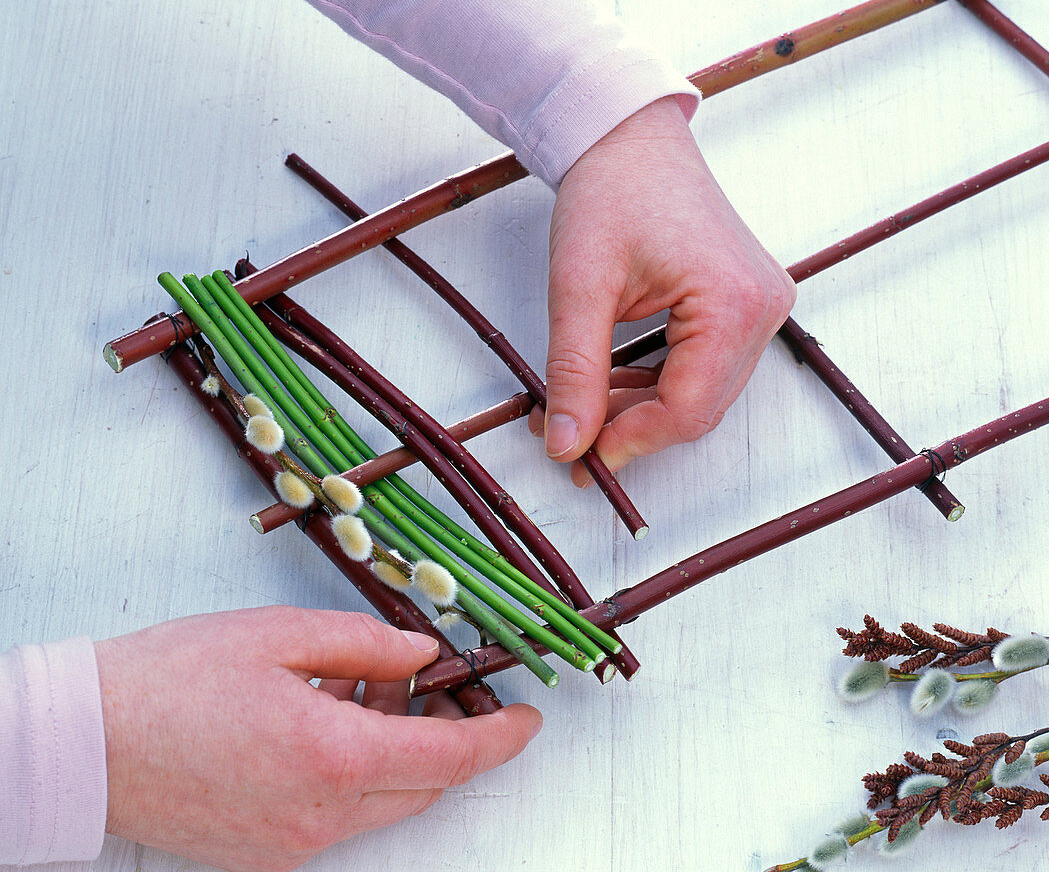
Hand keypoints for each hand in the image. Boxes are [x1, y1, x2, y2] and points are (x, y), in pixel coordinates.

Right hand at [95, 606, 540, 871]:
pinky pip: (338, 817)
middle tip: (437, 686)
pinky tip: (324, 723)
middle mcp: (321, 817)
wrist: (84, 743)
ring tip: (360, 688)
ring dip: (394, 750)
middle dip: (447, 737)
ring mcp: (292, 847)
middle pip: (423, 786)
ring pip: (382, 801)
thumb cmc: (172, 680)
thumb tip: (422, 656)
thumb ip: (367, 645)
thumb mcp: (281, 636)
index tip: (527, 718)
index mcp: (333, 757)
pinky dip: (353, 773)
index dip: (500, 739)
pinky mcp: (266, 857)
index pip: (451, 759)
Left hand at [535, 96, 794, 484]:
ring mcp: (759, 305)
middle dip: (629, 429)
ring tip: (578, 410)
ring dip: (638, 408)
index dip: (631, 442)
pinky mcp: (743, 302)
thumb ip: (574, 373)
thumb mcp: (580, 287)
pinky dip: (654, 382)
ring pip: (699, 392)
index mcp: (734, 303)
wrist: (628, 137)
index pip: (689, 410)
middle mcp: (762, 307)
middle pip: (697, 407)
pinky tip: (609, 384)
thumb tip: (567, 444)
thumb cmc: (610, 191)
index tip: (580, 457)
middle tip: (569, 441)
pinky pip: (702, 366)